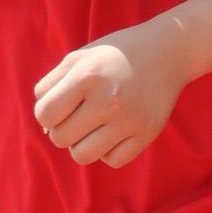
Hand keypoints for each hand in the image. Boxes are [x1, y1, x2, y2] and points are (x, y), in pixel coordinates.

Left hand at [33, 22, 187, 167]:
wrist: (166, 52)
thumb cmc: (114, 55)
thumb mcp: (78, 58)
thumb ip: (50, 87)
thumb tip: (45, 127)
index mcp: (87, 76)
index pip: (44, 115)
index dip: (46, 114)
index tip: (60, 105)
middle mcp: (108, 100)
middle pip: (60, 139)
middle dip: (63, 129)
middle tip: (79, 114)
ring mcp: (130, 120)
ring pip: (83, 156)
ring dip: (82, 144)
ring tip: (93, 126)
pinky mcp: (147, 134)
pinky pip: (113, 161)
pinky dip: (108, 151)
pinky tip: (114, 132)